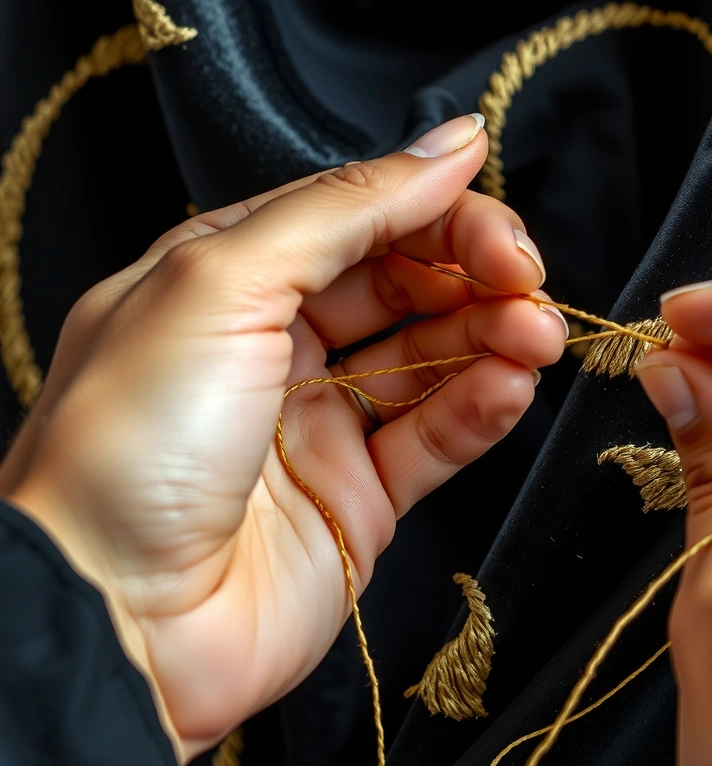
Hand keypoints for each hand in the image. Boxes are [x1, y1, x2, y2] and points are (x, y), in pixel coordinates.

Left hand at [0, 115, 566, 761]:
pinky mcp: (357, 501)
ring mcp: (319, 428)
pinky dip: (482, 408)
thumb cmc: (131, 444)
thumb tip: (450, 145)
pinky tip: (514, 385)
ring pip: (431, 362)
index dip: (430, 212)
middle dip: (474, 274)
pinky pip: (435, 440)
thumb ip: (345, 210)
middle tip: (528, 279)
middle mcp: (274, 347)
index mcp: (227, 279)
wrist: (119, 620)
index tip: (495, 217)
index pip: (354, 221)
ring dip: (494, 339)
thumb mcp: (223, 281)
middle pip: (402, 287)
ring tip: (539, 335)